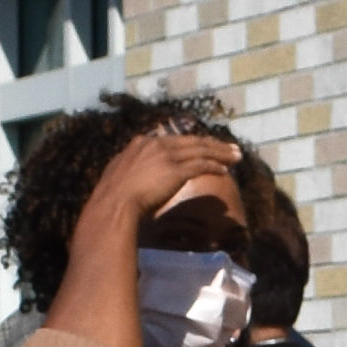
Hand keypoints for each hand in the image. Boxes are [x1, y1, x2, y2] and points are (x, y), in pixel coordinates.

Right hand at [51, 132, 252, 341]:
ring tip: (236, 156)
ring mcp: (165, 156)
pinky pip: (200, 165)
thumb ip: (129, 178)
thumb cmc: (110, 202)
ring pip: (200, 150)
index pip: (170, 140)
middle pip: (190, 141)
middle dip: (211, 144)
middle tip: (229, 148)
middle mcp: (154, 145)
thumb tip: (132, 189)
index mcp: (139, 146)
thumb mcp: (118, 182)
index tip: (200, 146)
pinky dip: (214, 166)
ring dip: (220, 152)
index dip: (188, 143)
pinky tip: (225, 170)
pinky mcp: (175, 170)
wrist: (112, 206)